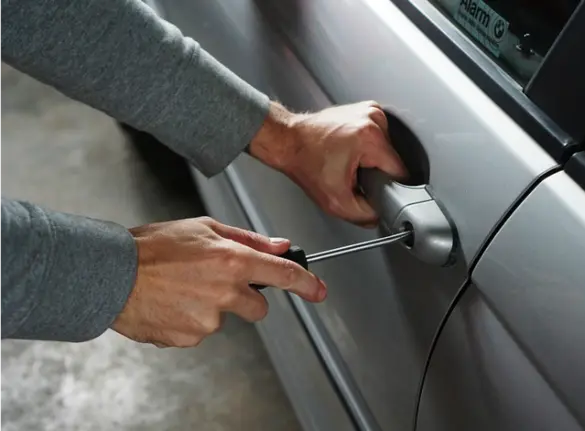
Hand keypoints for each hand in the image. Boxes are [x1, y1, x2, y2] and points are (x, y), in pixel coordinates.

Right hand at [112, 217, 325, 347]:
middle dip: (245, 298)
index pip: (283, 275)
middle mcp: (225, 292)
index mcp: (232, 261)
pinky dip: (189, 320)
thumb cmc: (152, 247)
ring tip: (182, 288)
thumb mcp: (204, 228)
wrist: (110, 274)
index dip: (307, 284)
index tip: (318, 291)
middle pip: (258, 308)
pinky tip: (171, 303)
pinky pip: (200, 331)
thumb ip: (247, 239)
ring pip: (225, 318)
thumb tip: (280, 246)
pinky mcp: (190, 338)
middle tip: (215, 282)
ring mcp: (208, 319)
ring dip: (211, 307)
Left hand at [249, 101, 407, 226]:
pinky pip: (379, 137)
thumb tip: (380, 215)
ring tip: (349, 160)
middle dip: (377, 172)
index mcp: (370, 138)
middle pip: (393, 160)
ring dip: (373, 159)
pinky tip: (351, 150)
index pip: (400, 171)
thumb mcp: (336, 202)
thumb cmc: (305, 162)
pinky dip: (368, 147)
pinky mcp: (366, 109)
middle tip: (353, 174)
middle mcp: (373, 118)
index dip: (388, 187)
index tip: (371, 188)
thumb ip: (365, 215)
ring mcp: (370, 110)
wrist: (288, 141)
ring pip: (387, 149)